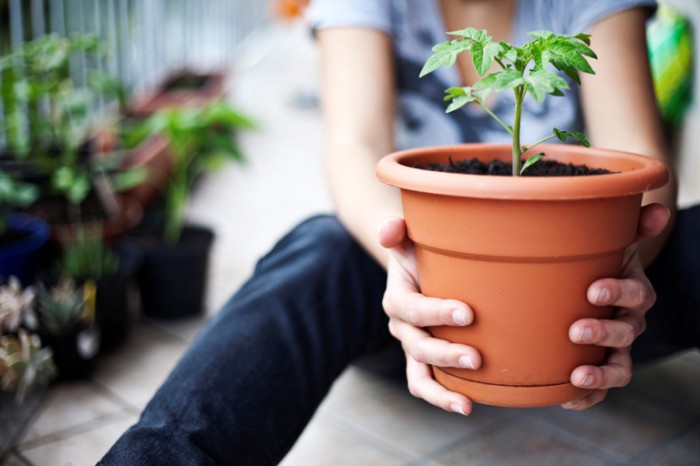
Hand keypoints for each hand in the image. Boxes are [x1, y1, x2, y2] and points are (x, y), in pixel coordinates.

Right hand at [378, 217, 480, 415]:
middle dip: (445, 354)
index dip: (436, 313)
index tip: (468, 314)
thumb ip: (398, 230)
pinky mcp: (425, 362)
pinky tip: (468, 406)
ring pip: (418, 376)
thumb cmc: (422, 253)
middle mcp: (401, 327)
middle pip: (417, 346)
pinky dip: (443, 397)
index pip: (412, 309)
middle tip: (476, 358)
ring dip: (440, 390)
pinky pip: (426, 384)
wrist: (421, 271)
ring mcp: (412, 347)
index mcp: (397, 298)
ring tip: (466, 403)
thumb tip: (390, 229)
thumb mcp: (410, 238)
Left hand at [563, 203, 670, 409]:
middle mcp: (628, 322)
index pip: (637, 293)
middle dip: (604, 332)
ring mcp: (614, 348)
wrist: (591, 290)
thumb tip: (657, 206)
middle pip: (626, 332)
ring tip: (577, 376)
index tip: (593, 289)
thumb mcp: (613, 242)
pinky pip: (599, 390)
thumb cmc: (599, 264)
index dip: (619, 292)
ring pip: (618, 367)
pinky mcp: (599, 368)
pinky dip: (586, 398)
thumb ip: (633, 226)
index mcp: (632, 291)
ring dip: (600, 375)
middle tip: (576, 330)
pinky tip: (565, 399)